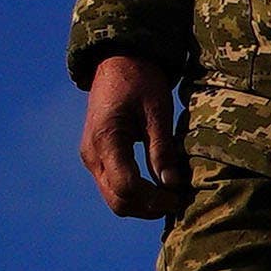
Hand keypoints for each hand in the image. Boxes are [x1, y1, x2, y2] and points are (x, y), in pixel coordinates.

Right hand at [78, 53, 186, 218]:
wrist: (117, 62)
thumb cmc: (140, 80)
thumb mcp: (157, 111)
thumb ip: (162, 149)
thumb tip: (172, 184)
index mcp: (106, 139)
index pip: (127, 187)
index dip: (155, 200)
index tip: (179, 197)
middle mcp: (91, 154)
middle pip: (118, 200)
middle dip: (149, 208)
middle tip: (178, 201)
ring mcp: (91, 157)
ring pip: (114, 198)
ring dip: (142, 205)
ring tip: (171, 196)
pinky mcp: (96, 157)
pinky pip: (113, 186)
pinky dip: (134, 194)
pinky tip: (158, 187)